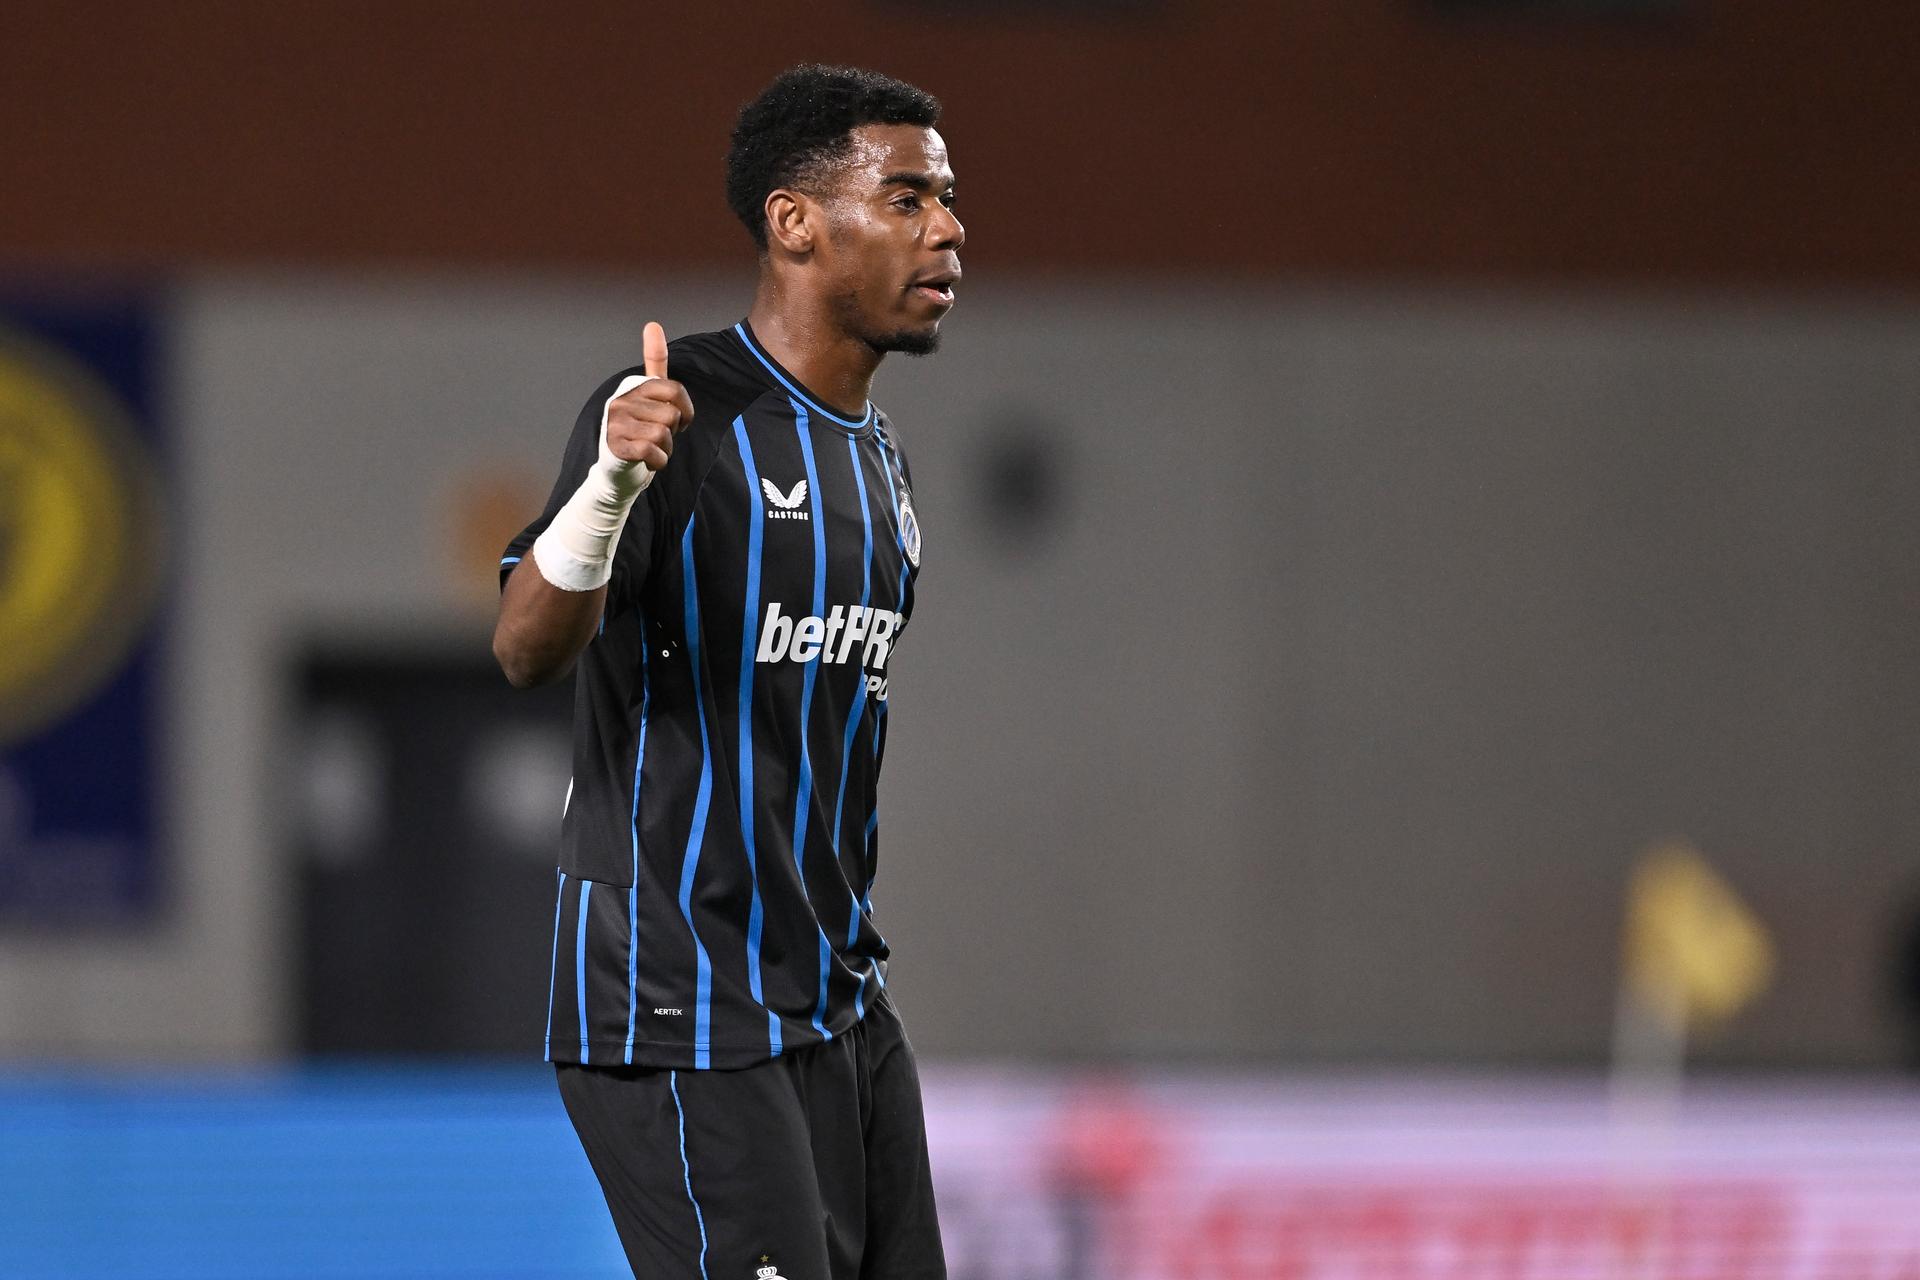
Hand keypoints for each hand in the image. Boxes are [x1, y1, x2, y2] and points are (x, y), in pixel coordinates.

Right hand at [603, 321, 694, 473]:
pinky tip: (647, 460)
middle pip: (672, 415)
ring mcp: (616, 423)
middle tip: (657, 437)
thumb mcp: (650, 394)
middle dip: (672, 433)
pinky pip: (653, 452)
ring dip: (665, 448)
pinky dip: (658, 462)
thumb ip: (655, 361)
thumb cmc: (640, 427)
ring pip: (663, 434)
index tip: (676, 420)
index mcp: (634, 386)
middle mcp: (621, 401)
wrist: (617, 466)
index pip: (676, 390)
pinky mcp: (616, 447)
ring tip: (651, 448)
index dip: (685, 410)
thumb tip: (653, 324)